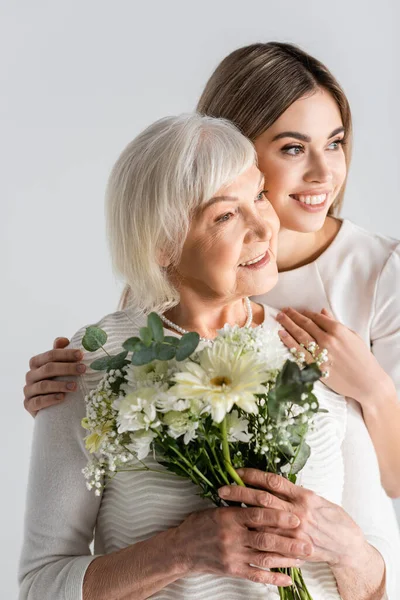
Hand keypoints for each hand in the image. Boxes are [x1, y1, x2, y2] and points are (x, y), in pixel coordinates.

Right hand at [23, 337, 85, 416]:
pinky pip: (38, 401)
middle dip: (67, 368)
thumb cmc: (57, 380)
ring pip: (43, 385)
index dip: (66, 354)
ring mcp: (28, 390)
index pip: (50, 355)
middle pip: (48, 368)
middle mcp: (30, 375)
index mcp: (36, 362)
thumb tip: (64, 340)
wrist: (50, 407)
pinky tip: (62, 397)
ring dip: (60, 385)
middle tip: (83, 369)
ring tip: (75, 386)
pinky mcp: (28, 405)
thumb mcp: (60, 366)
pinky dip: (50, 399)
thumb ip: (60, 352)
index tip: (81, 355)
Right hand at [175, 503, 312, 586]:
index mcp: (229, 517)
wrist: (181, 548)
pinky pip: (256, 576)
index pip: (257, 514)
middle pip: (265, 538)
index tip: (295, 516)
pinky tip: (287, 579)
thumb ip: (238, 506)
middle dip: (288, 541)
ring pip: (263, 558)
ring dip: (285, 559)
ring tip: (302, 558)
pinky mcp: (232, 570)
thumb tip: (262, 498)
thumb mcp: (217, 509)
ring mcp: (232, 555)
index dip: (278, 516)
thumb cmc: (200, 524)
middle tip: (307, 541)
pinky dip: (273, 578)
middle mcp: (232, 536)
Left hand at [218, 469, 367, 569]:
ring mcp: (295, 532)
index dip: (252, 475)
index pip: (272, 481)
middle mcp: (298, 512)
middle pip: (262, 499)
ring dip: (242, 515)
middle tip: (221, 489)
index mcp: (303, 496)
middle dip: (239, 493)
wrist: (349, 546)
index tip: (236, 471)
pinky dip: (255, 539)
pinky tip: (240, 537)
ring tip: (224, 511)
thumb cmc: (334, 519)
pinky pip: (271, 544)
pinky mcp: (295, 548)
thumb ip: (295, 493)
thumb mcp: (317, 499)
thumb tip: (274, 484)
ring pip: (263, 521)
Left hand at [276, 307, 392, 405]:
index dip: (306, 313)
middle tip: (283, 310)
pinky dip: (289, 341)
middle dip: (293, 315)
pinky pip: (298, 351)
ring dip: (288, 324)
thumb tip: (323, 311)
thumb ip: (336, 323)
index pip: (317, 318)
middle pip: (306, 324)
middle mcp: (328, 339)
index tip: (298, 310)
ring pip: (300, 335)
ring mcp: (320, 353)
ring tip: (279, 317)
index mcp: (338, 330)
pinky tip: (281, 334)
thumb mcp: (352, 336)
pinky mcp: (315, 366)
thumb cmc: (362, 359)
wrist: (366, 382)